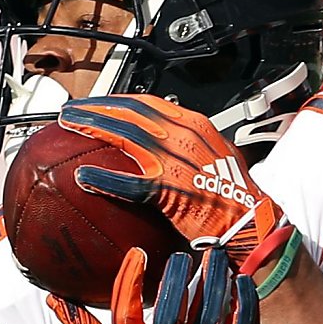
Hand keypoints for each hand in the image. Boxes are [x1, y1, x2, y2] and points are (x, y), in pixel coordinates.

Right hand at [47, 247, 256, 323]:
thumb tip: (52, 296)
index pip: (125, 309)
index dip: (131, 278)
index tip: (139, 253)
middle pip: (170, 311)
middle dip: (176, 277)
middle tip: (182, 254)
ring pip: (207, 318)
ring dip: (213, 283)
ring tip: (216, 257)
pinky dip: (243, 307)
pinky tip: (242, 283)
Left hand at [59, 93, 285, 269]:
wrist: (253, 222)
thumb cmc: (237, 195)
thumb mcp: (220, 157)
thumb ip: (194, 146)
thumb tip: (167, 146)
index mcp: (197, 126)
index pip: (148, 103)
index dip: (118, 101)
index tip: (98, 103)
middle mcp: (186, 136)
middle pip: (131, 112)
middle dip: (98, 107)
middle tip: (72, 110)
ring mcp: (177, 161)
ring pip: (126, 135)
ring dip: (93, 126)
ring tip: (69, 125)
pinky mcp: (170, 190)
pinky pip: (130, 182)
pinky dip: (105, 177)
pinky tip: (84, 176)